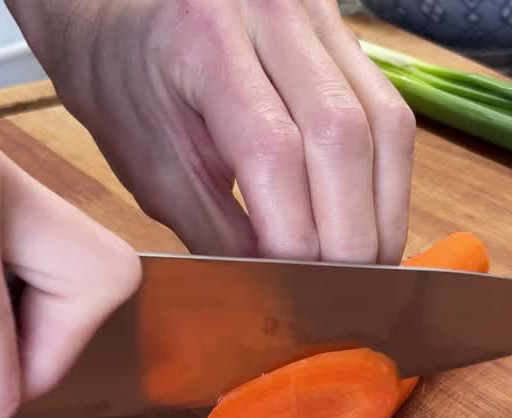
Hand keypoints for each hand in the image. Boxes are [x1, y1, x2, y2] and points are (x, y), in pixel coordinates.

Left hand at [7, 0, 415, 263]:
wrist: (122, 19)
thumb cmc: (126, 89)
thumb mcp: (152, 169)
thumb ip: (216, 231)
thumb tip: (278, 291)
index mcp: (203, 40)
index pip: (273, 151)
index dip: (295, 236)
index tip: (296, 294)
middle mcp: (270, 10)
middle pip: (342, 135)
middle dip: (350, 232)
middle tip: (343, 295)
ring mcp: (316, 16)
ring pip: (385, 124)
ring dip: (384, 210)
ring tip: (368, 267)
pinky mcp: (343, 34)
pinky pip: (389, 113)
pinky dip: (386, 178)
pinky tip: (371, 221)